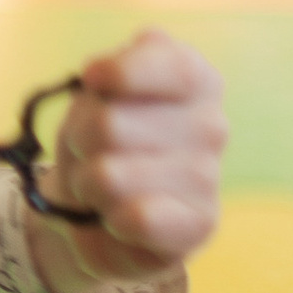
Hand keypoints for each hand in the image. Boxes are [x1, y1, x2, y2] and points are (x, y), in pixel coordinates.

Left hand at [25, 30, 225, 292]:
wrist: (94, 207)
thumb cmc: (98, 138)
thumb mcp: (94, 93)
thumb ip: (106, 75)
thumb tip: (97, 75)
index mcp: (195, 80)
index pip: (174, 68)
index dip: (123, 72)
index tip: (90, 78)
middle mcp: (211, 124)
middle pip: (110, 125)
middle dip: (81, 139)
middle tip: (91, 149)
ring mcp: (208, 176)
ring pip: (109, 177)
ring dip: (88, 184)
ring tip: (104, 184)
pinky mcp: (200, 224)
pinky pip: (138, 219)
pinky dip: (113, 219)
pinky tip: (121, 216)